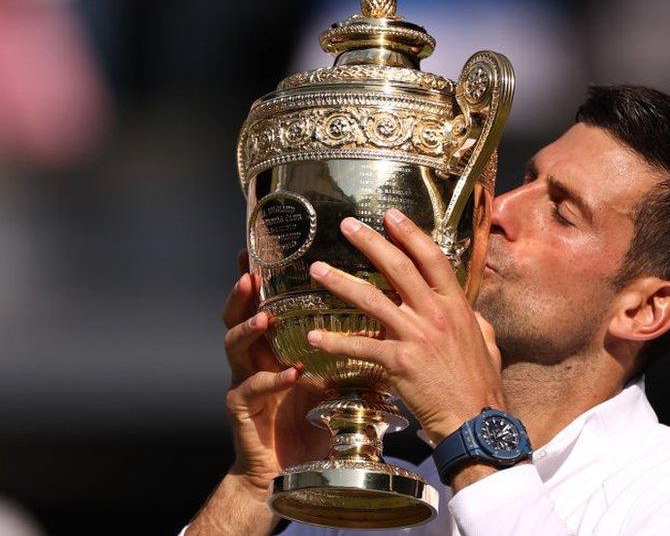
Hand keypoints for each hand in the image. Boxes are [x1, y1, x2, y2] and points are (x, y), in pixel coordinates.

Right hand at [221, 249, 328, 493]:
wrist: (291, 470)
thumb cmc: (312, 421)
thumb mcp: (332, 377)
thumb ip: (345, 348)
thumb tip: (387, 318)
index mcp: (275, 346)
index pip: (263, 303)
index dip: (260, 277)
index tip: (260, 249)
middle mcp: (254, 359)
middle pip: (236, 316)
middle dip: (241, 293)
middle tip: (250, 273)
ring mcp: (244, 383)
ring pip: (233, 347)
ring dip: (248, 329)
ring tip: (265, 317)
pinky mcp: (243, 411)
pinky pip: (251, 390)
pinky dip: (270, 380)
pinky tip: (288, 373)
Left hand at [306, 210, 504, 443]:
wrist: (475, 421)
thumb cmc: (481, 384)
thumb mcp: (487, 341)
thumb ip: (474, 320)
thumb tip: (470, 311)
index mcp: (456, 306)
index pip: (432, 259)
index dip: (411, 233)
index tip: (391, 215)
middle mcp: (435, 314)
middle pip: (398, 268)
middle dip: (370, 242)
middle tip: (348, 226)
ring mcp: (417, 336)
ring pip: (371, 300)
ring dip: (341, 282)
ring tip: (318, 270)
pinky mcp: (399, 363)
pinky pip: (360, 346)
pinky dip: (334, 342)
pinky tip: (313, 337)